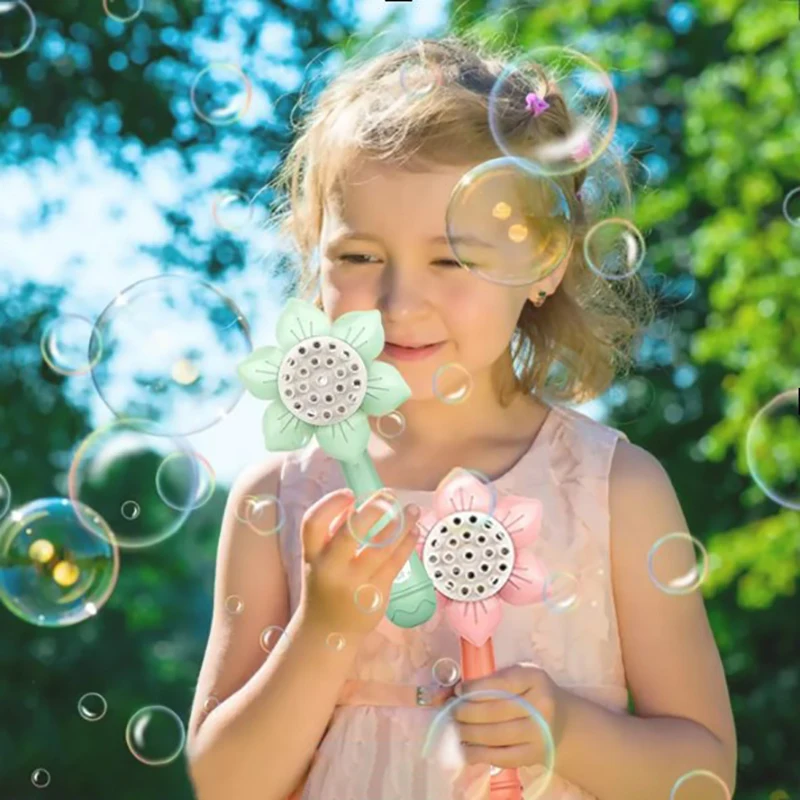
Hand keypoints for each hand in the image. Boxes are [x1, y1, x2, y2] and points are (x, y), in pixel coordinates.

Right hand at [298, 487, 420, 638]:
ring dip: (400, 524)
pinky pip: (395, 564)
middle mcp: (330, 569)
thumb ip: (334, 534)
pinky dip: (406, 544)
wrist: (326, 632)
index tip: (350, 493)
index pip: (313, 524)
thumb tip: (367, 501)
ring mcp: (353, 584)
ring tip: (412, 509)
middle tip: (389, 496)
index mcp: (312, 555)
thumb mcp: (319, 560)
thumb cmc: (325, 585)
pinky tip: (413, 531)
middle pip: (350, 534)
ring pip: (380, 548)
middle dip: (373, 510)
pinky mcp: (375, 596)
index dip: (330, 504)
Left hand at [452, 663, 564, 768]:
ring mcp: (539, 733)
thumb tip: (444, 692)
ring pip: (495, 735)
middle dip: (466, 712)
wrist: (560, 721)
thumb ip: (483, 680)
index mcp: (534, 678)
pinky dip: (477, 754)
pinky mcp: (534, 755)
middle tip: (452, 712)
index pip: (500, 683)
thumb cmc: (529, 692)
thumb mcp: (514, 676)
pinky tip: (464, 749)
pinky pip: (500, 757)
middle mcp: (541, 706)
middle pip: (494, 711)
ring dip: (468, 733)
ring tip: (456, 728)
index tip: (458, 691)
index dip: (474, 688)